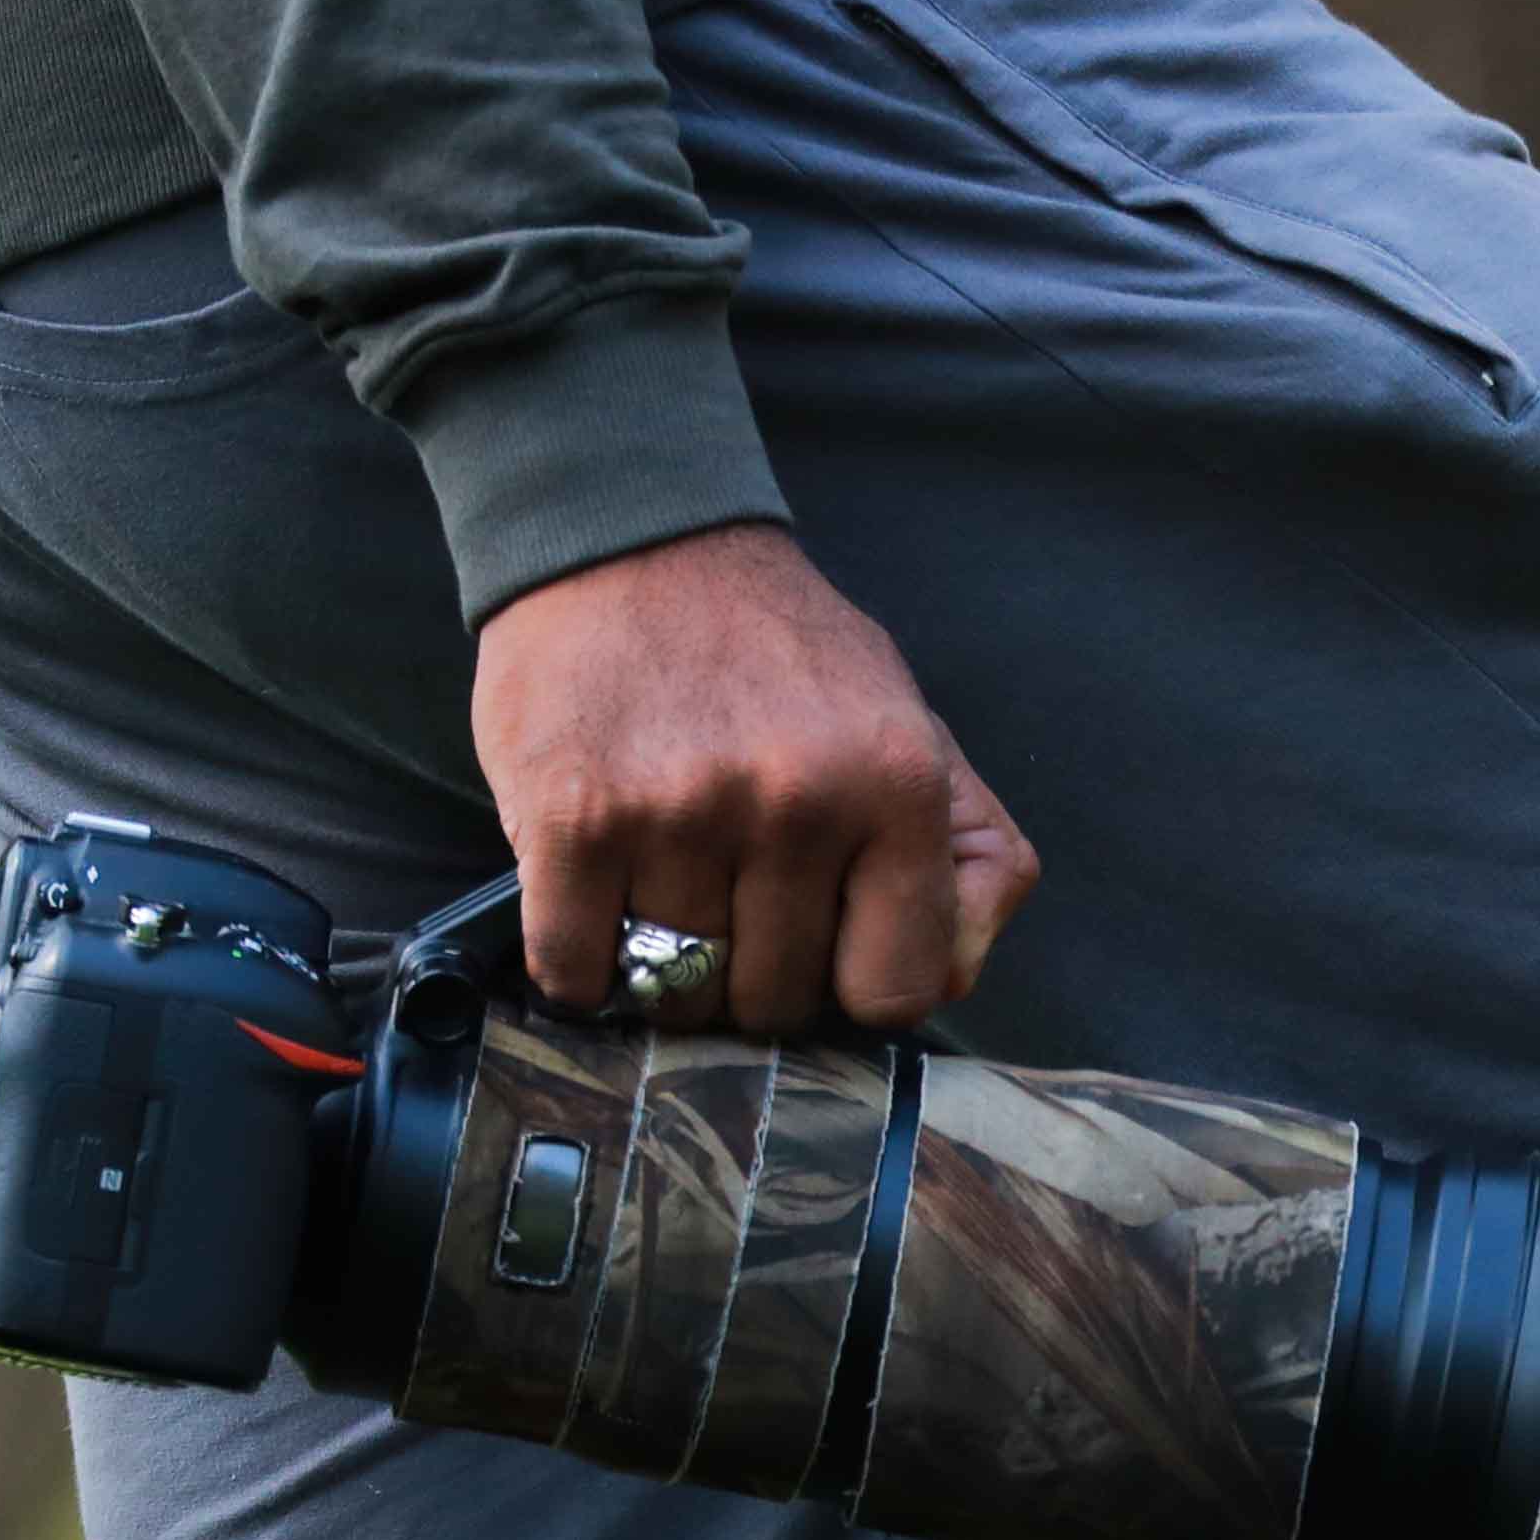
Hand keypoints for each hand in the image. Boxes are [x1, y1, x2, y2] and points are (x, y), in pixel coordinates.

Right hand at [469, 521, 1035, 1035]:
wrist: (632, 538)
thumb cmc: (779, 656)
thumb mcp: (912, 729)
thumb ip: (966, 860)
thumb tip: (951, 979)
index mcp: (899, 785)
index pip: (894, 991)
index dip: (852, 986)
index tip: (821, 950)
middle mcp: (798, 801)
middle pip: (778, 1001)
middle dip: (753, 972)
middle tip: (728, 899)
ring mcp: (681, 812)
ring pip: (679, 992)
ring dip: (664, 963)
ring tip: (663, 883)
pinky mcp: (573, 819)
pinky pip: (578, 971)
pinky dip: (581, 967)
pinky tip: (596, 906)